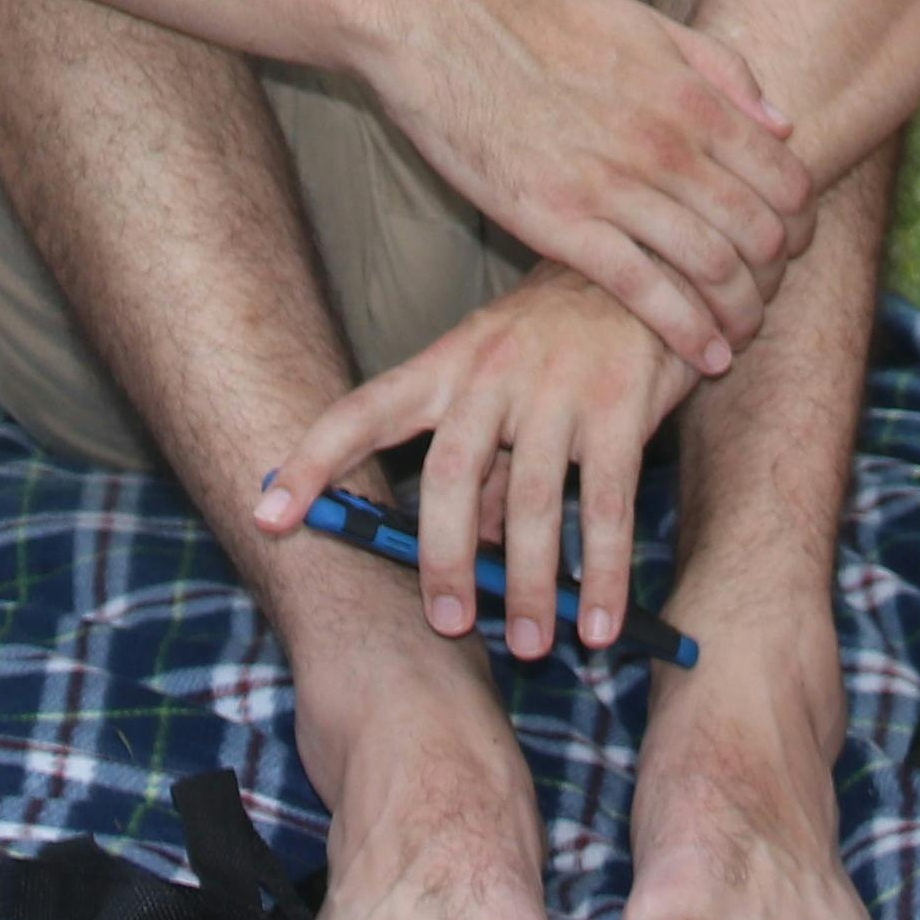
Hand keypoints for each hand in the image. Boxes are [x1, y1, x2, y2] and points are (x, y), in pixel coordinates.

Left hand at [255, 267, 685, 660]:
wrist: (651, 271)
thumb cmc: (565, 337)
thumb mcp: (504, 384)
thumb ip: (485, 465)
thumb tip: (466, 547)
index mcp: (447, 365)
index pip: (362, 413)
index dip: (311, 465)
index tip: (268, 516)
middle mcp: (492, 371)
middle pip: (450, 474)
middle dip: (441, 558)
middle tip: (446, 626)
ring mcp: (557, 386)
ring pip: (532, 500)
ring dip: (527, 584)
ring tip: (528, 647)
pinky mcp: (621, 403)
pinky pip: (607, 504)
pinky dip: (603, 573)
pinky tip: (597, 623)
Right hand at [381, 0, 804, 375]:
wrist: (448, 30)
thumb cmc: (545, 24)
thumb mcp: (649, 25)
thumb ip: (722, 70)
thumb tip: (781, 124)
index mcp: (691, 97)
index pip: (783, 179)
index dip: (799, 222)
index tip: (792, 246)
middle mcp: (666, 146)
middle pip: (757, 232)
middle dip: (775, 277)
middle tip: (769, 299)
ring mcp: (615, 188)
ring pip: (710, 269)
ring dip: (739, 314)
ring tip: (741, 338)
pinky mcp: (562, 224)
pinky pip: (644, 292)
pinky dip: (685, 331)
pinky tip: (703, 357)